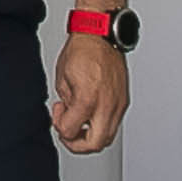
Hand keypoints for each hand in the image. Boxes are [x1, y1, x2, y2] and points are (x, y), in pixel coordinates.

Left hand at [49, 33, 128, 153]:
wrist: (101, 36)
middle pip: (96, 144)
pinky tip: (89, 112)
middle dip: (77, 143)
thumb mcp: (62, 80)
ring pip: (107, 137)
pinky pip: (113, 123)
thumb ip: (66, 105)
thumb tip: (67, 119)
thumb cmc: (82, 51)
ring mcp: (119, 104)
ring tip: (78, 119)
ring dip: (90, 136)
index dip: (60, 129)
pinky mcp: (124, 101)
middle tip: (68, 131)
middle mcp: (108, 104)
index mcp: (88, 99)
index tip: (58, 117)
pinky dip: (100, 125)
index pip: (72, 132)